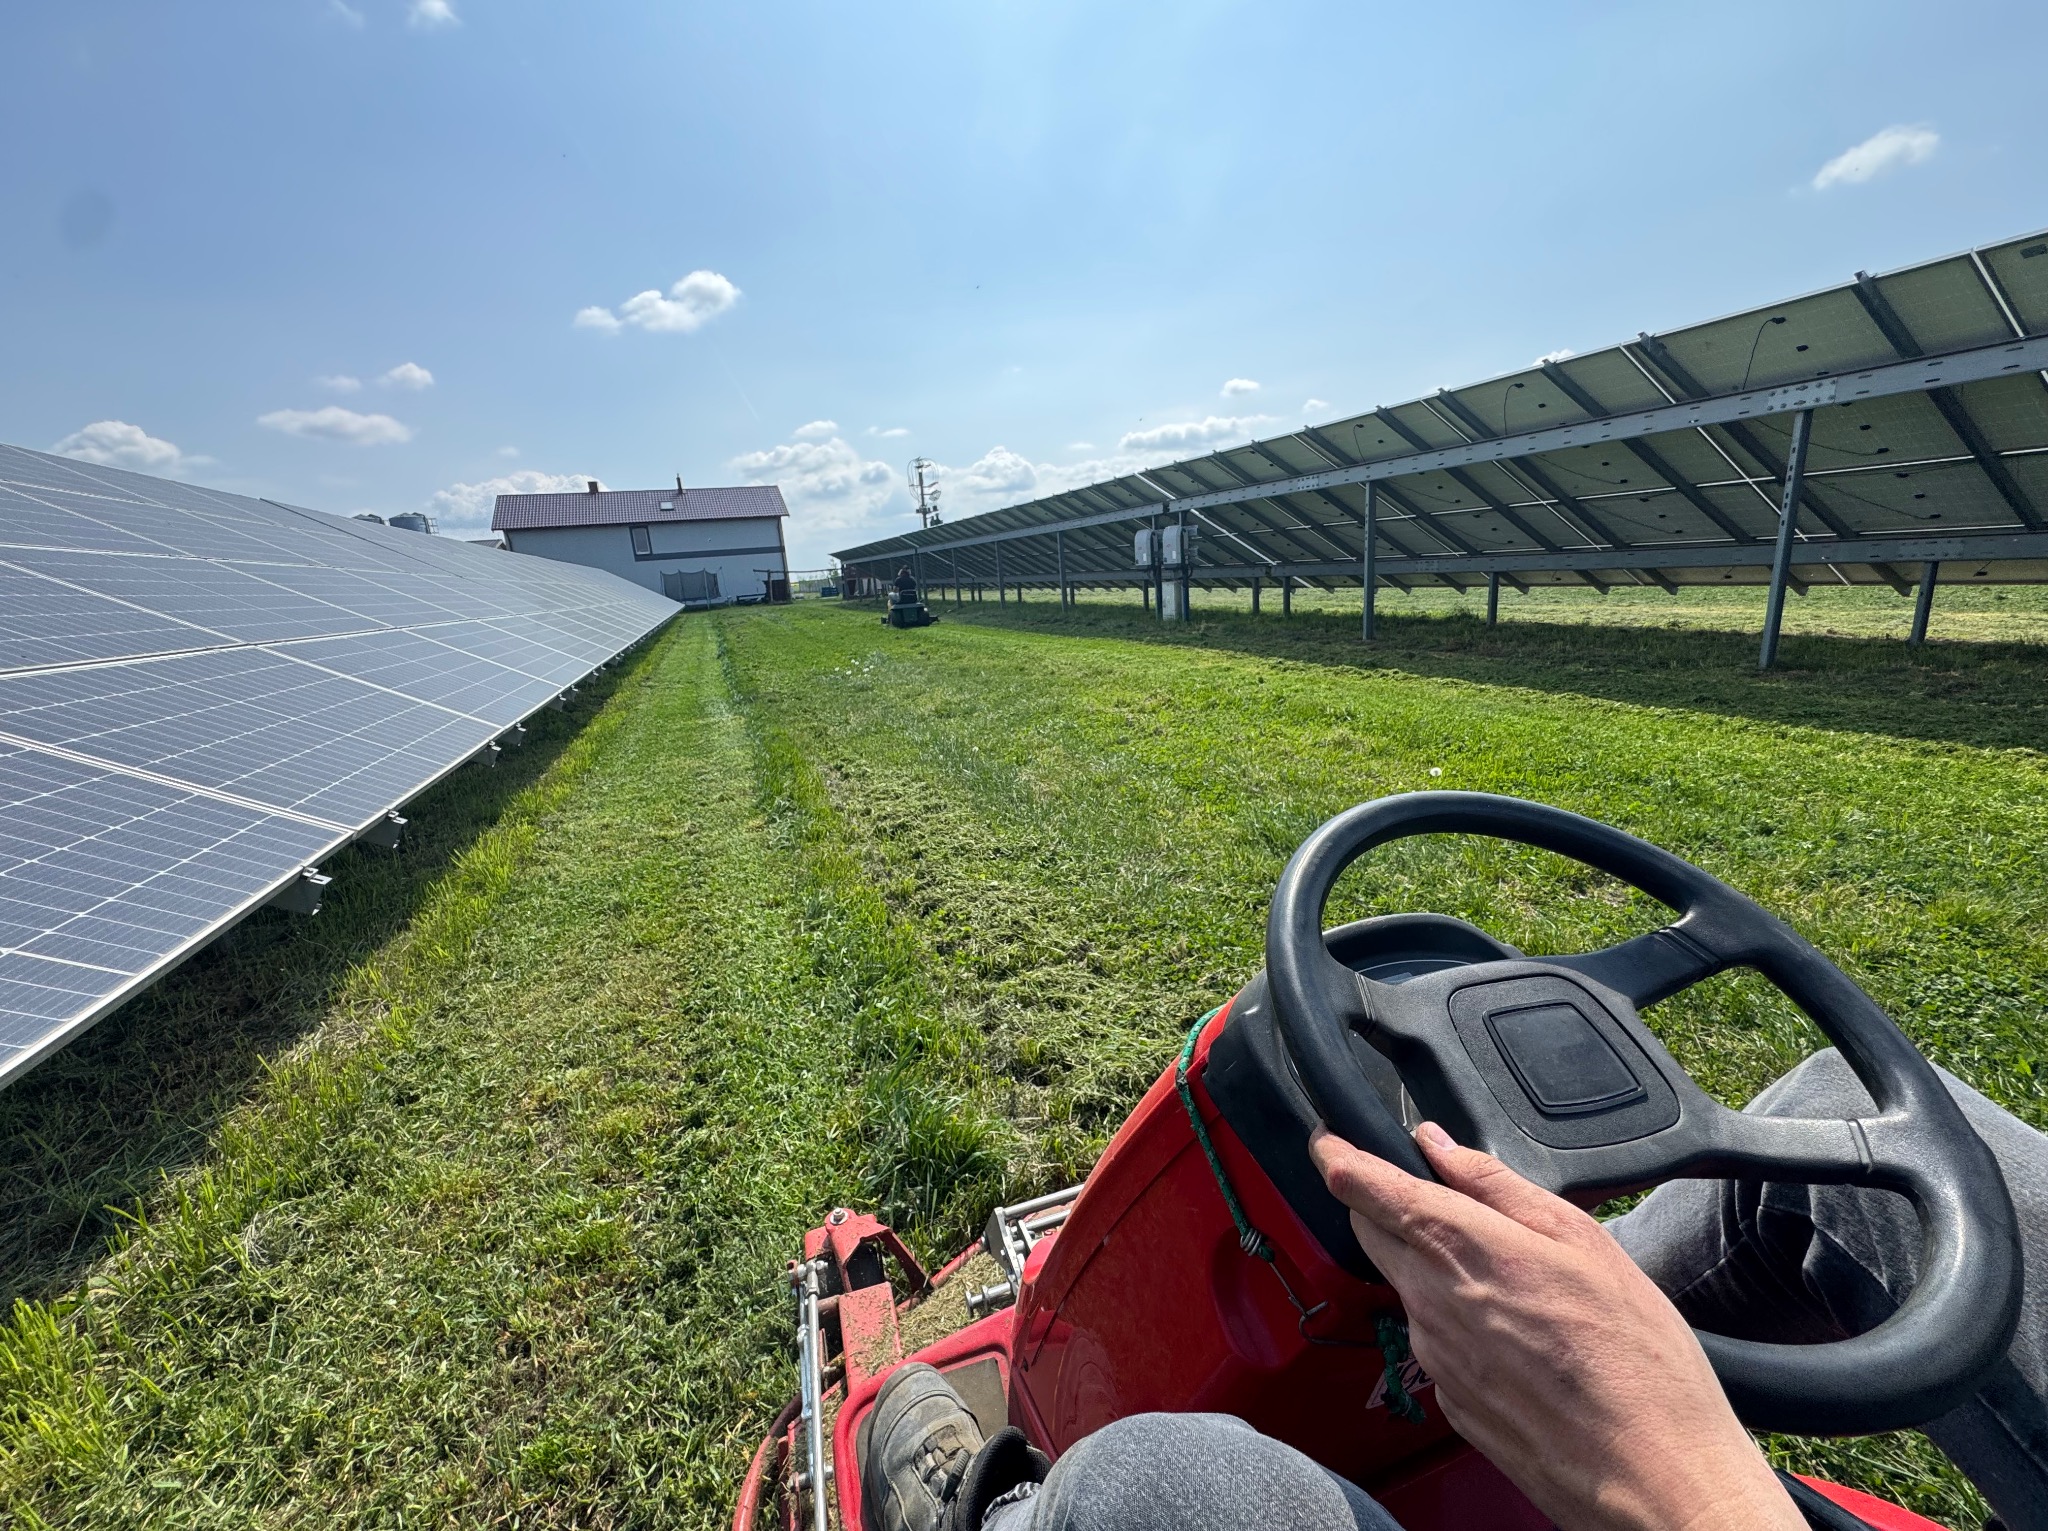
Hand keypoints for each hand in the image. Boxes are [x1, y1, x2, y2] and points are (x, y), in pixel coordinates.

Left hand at [1309, 1121, 1803, 1530]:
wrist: (1653, 1477)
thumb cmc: (1636, 1360)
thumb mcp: (1583, 1242)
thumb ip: (1496, 1185)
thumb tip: (1438, 1146)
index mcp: (1461, 1251)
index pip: (1366, 1191)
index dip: (1338, 1157)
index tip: (1329, 1141)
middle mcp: (1430, 1304)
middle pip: (1375, 1236)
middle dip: (1384, 1208)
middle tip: (1433, 1198)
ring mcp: (1434, 1359)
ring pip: (1410, 1289)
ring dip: (1437, 1270)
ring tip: (1520, 1285)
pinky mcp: (1448, 1402)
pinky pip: (1438, 1343)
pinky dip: (1463, 1326)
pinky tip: (1522, 1340)